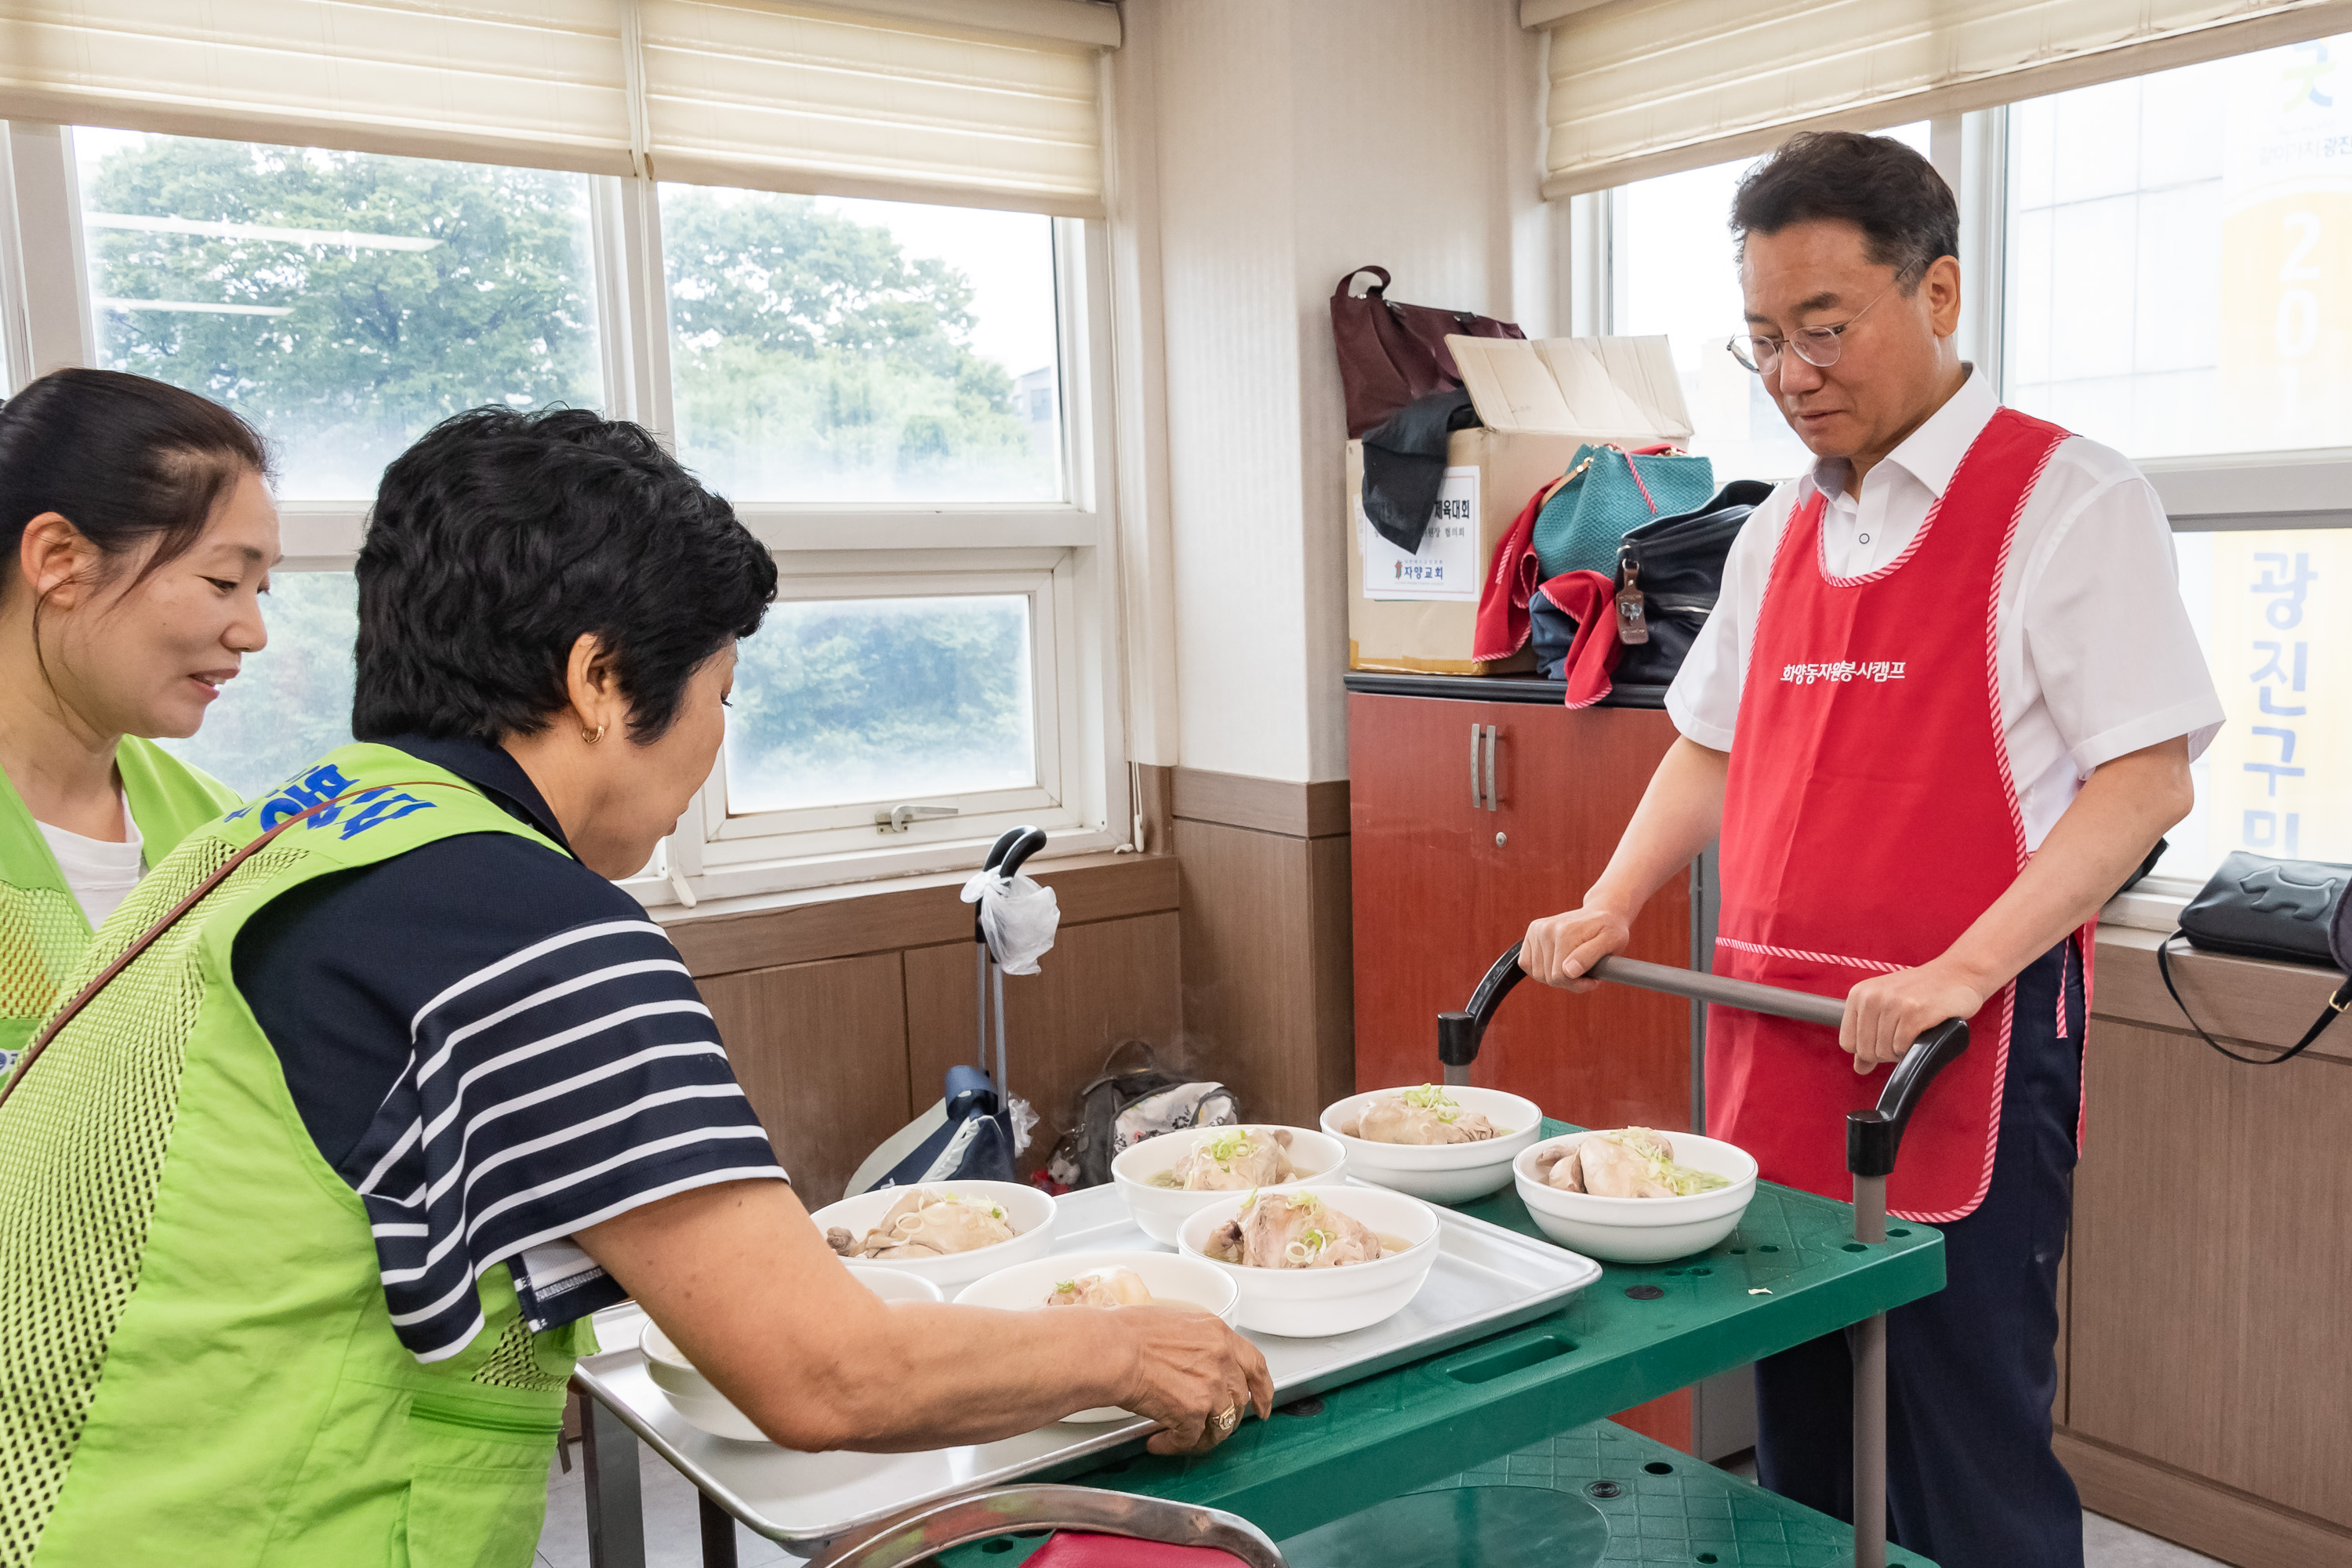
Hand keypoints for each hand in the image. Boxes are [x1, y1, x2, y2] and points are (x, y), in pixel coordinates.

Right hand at [1111, 1304, 1273, 1454]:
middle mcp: (1221, 1359)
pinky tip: (1158, 1441)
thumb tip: (1193, 1362)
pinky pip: (1192, 1439)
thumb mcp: (1175, 1322)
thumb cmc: (1126, 1333)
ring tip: (1177, 1437)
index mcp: (1217, 1333)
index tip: (1262, 1404)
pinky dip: (1174, 1445)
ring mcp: (1211, 1386)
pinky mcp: (1193, 1412)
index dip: (1263, 1389)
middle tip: (1210, 1426)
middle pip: (1239, 1399)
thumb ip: (1196, 1343)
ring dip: (1201, 1436)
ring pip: (1221, 1425)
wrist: (1110, 1350)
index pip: (1255, 1363)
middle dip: (1226, 1418)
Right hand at [1519, 904, 1631, 992]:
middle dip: (1568, 980)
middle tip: (1585, 970)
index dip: (1578, 984)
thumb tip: (1568, 971)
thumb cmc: (1610, 930)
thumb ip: (1589, 956)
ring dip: (1556, 976)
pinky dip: (1541, 969)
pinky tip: (1558, 961)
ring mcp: (1537, 929)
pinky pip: (1526, 964)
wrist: (1602, 912)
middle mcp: (1546, 929)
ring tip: (1574, 964)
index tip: (1594, 979)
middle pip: (1548, 977)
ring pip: (1538, 974)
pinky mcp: (1532, 931)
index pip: (1560, 977)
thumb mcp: (1611, 942)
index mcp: (1565, 933)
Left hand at [1840, 960, 1987, 1074]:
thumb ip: (1869, 1037)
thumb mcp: (1887, 1007)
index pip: (1847, 1043)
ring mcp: (1893, 1003)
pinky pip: (1902, 1049)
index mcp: (1859, 994)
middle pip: (1866, 1051)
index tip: (1884, 1041)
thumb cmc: (1922, 992)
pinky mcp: (1914, 1012)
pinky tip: (1922, 1033)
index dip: (1867, 1051)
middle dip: (1885, 1054)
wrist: (1958, 973)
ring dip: (1901, 1051)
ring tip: (1913, 1033)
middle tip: (1903, 1037)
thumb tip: (1860, 1068)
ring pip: (1884, 1052)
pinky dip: (1912, 1049)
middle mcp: (1872, 997)